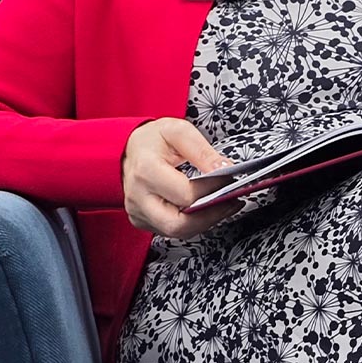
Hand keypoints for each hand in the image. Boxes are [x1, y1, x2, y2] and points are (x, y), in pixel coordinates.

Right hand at [121, 118, 239, 237]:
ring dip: (206, 222)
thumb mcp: (178, 131)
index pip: (185, 194)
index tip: (231, 181)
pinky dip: (193, 223)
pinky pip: (172, 230)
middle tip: (232, 201)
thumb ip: (202, 151)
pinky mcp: (142, 220)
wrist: (128, 148)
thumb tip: (226, 169)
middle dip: (211, 216)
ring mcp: (138, 212)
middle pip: (178, 224)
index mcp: (146, 171)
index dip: (212, 190)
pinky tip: (208, 209)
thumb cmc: (153, 139)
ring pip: (177, 231)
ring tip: (226, 205)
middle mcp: (138, 197)